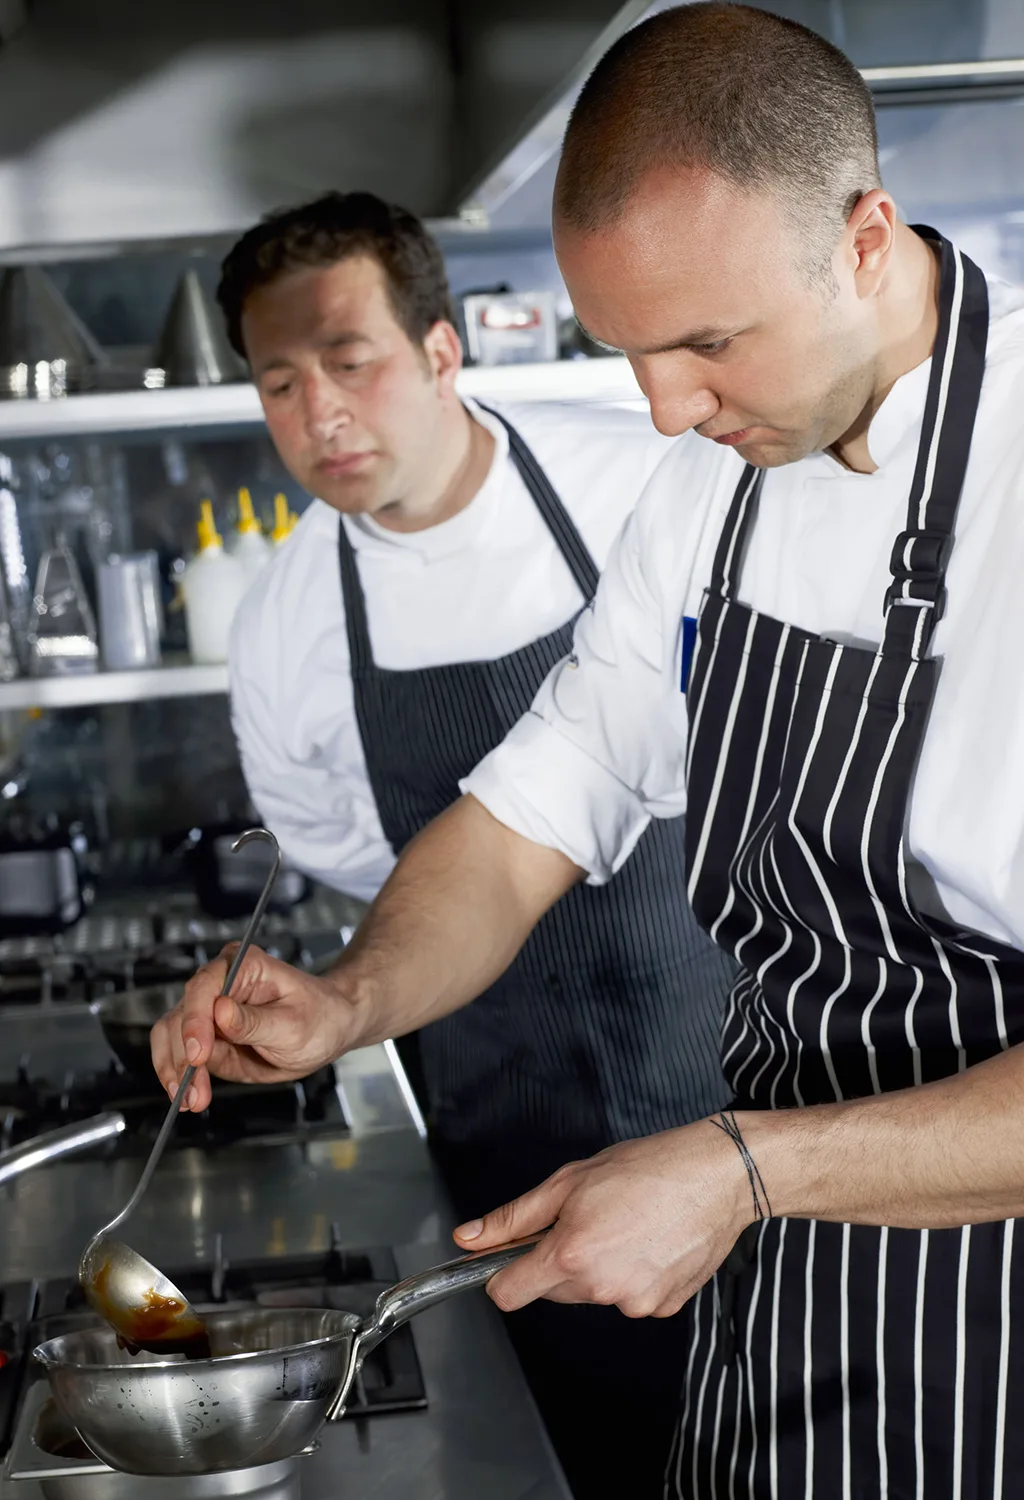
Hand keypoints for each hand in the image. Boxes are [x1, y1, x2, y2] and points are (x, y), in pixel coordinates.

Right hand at [150, 944, 358, 1110]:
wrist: (327, 1030)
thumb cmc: (318, 1016)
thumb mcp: (293, 1024)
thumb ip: (254, 1022)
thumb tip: (220, 1012)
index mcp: (242, 966)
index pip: (203, 988)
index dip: (195, 1021)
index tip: (198, 1054)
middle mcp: (218, 983)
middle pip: (180, 1015)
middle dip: (182, 1056)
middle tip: (192, 1089)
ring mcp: (208, 1011)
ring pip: (171, 1037)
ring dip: (176, 1071)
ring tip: (191, 1099)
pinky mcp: (206, 1036)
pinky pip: (180, 1055)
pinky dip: (180, 1077)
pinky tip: (189, 1096)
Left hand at [452, 1121, 754, 1318]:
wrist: (717, 1175)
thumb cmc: (648, 1168)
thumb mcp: (569, 1181)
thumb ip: (514, 1218)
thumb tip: (468, 1238)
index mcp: (570, 1254)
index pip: (508, 1293)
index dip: (500, 1275)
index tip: (507, 1260)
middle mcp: (601, 1287)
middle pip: (552, 1289)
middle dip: (558, 1260)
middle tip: (587, 1218)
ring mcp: (634, 1302)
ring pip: (592, 1293)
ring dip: (597, 1267)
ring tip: (626, 1225)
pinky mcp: (663, 1308)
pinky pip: (629, 1297)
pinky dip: (631, 1275)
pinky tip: (650, 1242)